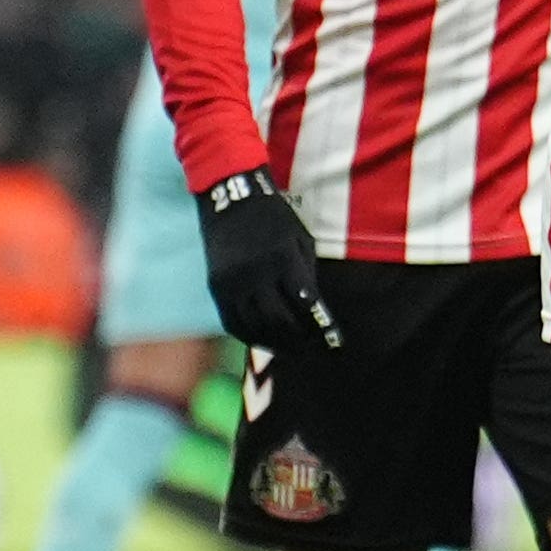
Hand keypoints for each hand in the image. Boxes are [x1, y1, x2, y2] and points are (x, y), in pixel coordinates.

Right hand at [194, 170, 339, 352]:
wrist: (230, 198)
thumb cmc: (275, 219)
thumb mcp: (301, 241)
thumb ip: (307, 277)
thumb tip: (314, 314)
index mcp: (283, 259)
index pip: (306, 304)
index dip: (321, 327)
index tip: (334, 342)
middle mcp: (255, 274)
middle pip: (280, 321)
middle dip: (301, 340)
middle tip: (315, 350)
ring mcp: (232, 282)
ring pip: (254, 327)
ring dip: (277, 344)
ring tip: (294, 352)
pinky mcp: (216, 287)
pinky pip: (232, 322)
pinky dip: (251, 337)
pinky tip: (266, 343)